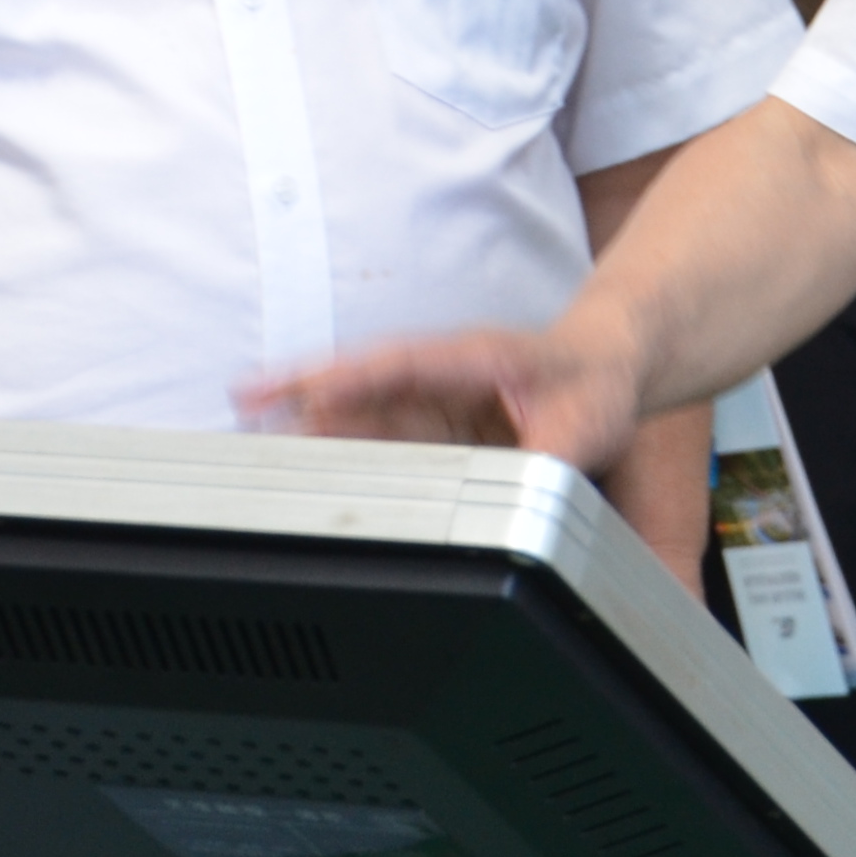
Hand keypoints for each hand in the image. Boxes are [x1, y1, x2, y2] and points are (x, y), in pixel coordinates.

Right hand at [241, 312, 644, 469]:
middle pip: (363, 384)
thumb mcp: (588, 422)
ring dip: (309, 419)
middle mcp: (441, 376)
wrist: (610, 367)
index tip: (307, 386)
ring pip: (360, 409)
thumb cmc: (597, 380)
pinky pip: (378, 434)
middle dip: (304, 391)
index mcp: (476, 359)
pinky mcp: (430, 426)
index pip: (404, 363)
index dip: (353, 374)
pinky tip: (296, 462)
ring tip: (249, 434)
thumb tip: (527, 497)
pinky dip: (338, 445)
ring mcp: (431, 400)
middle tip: (245, 405)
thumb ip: (553, 459)